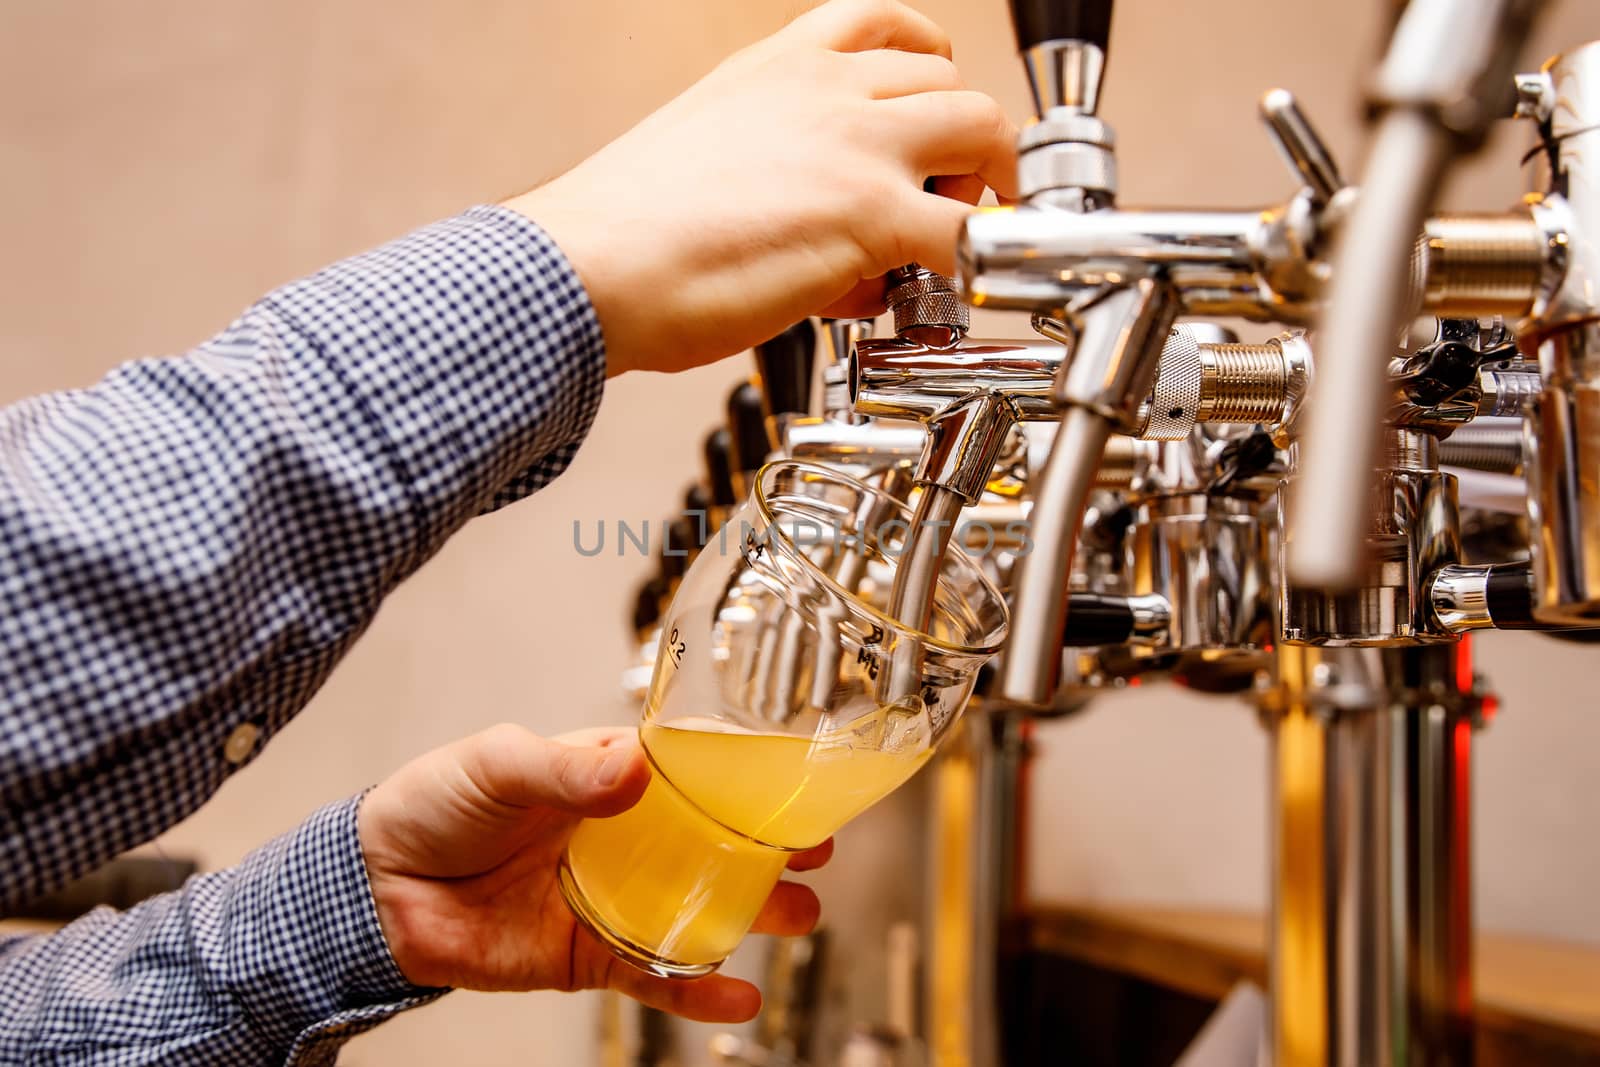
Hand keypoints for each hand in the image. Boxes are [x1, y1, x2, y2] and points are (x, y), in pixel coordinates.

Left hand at [358, 724, 830, 1021]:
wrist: (373, 890)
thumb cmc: (433, 806)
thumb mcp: (497, 764)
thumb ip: (565, 770)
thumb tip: (632, 771)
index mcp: (605, 778)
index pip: (691, 775)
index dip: (744, 781)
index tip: (793, 784)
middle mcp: (622, 838)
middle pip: (713, 844)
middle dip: (768, 850)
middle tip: (816, 854)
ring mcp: (611, 899)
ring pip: (699, 909)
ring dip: (753, 915)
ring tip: (798, 917)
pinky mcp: (590, 956)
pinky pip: (655, 975)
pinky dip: (699, 991)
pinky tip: (740, 997)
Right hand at [505, 0, 1016, 376]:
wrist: (587, 266)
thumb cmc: (625, 231)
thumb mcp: (711, 156)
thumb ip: (780, 170)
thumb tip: (817, 233)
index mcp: (780, 66)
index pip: (888, 26)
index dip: (930, 68)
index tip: (934, 110)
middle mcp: (828, 89)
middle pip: (953, 83)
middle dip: (963, 145)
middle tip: (940, 203)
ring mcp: (858, 146)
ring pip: (983, 132)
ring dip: (984, 192)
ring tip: (948, 247)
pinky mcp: (871, 214)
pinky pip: (975, 234)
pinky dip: (981, 267)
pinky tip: (949, 300)